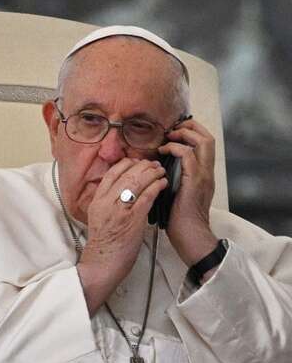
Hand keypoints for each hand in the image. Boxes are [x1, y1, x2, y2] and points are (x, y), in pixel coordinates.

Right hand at [77, 158, 166, 313]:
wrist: (102, 264)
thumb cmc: (104, 245)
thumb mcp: (99, 217)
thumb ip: (108, 202)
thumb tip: (122, 191)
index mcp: (97, 200)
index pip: (112, 172)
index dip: (127, 164)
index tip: (138, 163)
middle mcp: (106, 201)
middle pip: (126, 173)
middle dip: (143, 166)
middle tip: (154, 165)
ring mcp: (119, 209)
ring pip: (137, 181)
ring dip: (152, 173)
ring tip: (161, 171)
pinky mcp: (132, 219)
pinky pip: (147, 196)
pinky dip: (156, 186)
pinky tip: (163, 183)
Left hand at [158, 119, 217, 264]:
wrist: (189, 235)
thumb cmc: (178, 218)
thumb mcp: (175, 192)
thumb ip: (171, 177)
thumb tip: (155, 167)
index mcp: (203, 173)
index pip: (205, 143)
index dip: (191, 132)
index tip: (172, 132)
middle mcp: (207, 171)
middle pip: (208, 137)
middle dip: (190, 127)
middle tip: (172, 129)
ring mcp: (203, 175)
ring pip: (203, 141)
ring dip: (184, 134)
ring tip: (168, 137)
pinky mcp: (195, 181)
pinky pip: (187, 155)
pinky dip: (175, 148)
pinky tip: (162, 152)